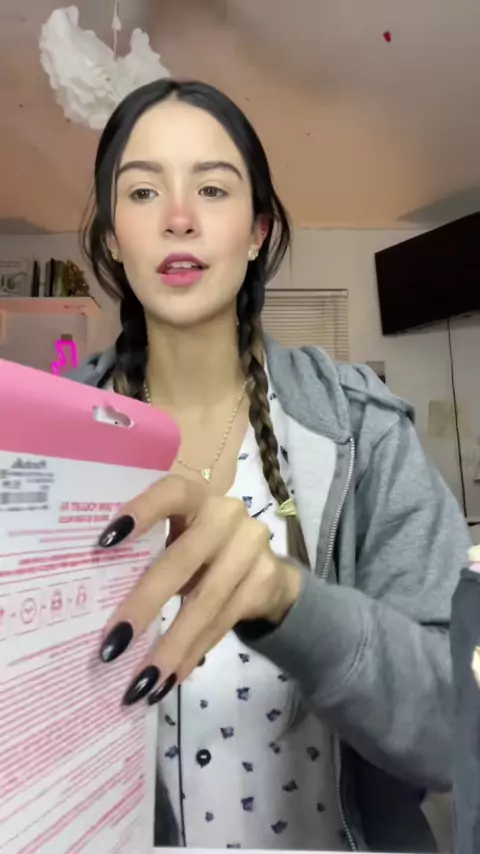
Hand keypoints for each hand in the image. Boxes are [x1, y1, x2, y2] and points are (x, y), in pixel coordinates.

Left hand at [97, 475, 301, 705]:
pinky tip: (169, 678)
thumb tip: (94, 599)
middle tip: (112, 645)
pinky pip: (223, 622)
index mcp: (196, 497)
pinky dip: (192, 652)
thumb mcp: (181, 539)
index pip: (171, 492)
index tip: (105, 541)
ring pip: (205, 601)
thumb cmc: (203, 553)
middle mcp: (226, 514)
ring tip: (140, 681)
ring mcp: (250, 547)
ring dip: (170, 646)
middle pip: (182, 560)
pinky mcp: (264, 581)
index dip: (142, 511)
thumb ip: (150, 552)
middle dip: (145, 605)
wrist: (269, 573)